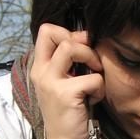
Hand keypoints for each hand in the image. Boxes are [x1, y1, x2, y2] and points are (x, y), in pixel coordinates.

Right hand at [30, 23, 104, 138]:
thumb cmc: (68, 110)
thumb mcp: (61, 82)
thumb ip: (66, 61)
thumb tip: (85, 38)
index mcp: (39, 67)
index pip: (46, 31)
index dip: (68, 32)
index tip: (81, 47)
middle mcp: (40, 72)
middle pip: (54, 33)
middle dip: (80, 40)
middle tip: (91, 58)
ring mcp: (50, 82)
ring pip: (71, 48)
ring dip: (91, 58)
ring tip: (95, 75)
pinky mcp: (65, 94)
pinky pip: (93, 77)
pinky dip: (100, 87)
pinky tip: (93, 99)